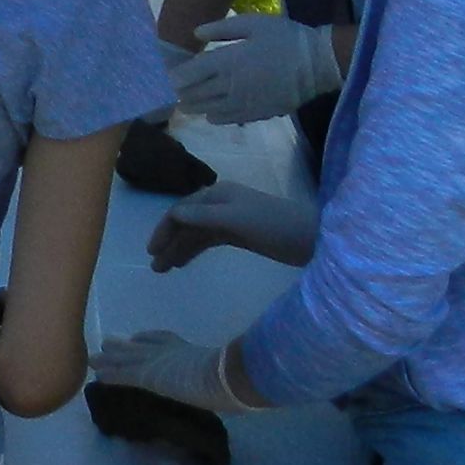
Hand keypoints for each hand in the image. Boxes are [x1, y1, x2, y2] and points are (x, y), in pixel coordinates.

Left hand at [91, 329, 247, 413]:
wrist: (225, 374)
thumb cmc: (232, 375)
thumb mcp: (229, 373)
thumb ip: (228, 374)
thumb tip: (243, 385)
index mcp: (188, 350)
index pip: (163, 340)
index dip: (148, 339)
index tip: (138, 338)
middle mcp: (168, 352)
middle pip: (140, 346)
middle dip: (124, 346)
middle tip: (108, 343)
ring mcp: (157, 362)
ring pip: (126, 359)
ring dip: (109, 359)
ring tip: (93, 357)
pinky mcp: (148, 375)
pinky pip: (123, 375)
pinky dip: (110, 375)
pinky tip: (97, 376)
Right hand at [147, 185, 319, 271]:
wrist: (312, 237)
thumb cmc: (274, 224)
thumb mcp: (237, 219)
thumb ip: (204, 217)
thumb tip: (174, 215)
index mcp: (217, 195)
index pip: (182, 210)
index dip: (165, 229)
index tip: (152, 252)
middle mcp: (220, 204)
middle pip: (187, 222)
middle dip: (170, 242)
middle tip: (156, 267)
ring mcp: (230, 219)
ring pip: (197, 234)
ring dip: (180, 249)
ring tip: (166, 270)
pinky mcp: (240, 234)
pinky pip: (209, 241)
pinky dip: (195, 250)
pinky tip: (186, 263)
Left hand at [165, 13, 342, 126]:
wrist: (316, 64)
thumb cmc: (284, 38)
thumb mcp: (252, 23)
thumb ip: (221, 29)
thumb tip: (196, 34)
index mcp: (227, 61)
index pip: (192, 73)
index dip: (175, 77)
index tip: (164, 79)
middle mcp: (230, 86)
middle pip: (197, 95)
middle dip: (181, 95)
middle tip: (170, 94)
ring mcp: (243, 103)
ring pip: (210, 110)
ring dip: (195, 108)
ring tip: (185, 105)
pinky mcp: (257, 114)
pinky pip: (229, 120)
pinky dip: (216, 117)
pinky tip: (212, 114)